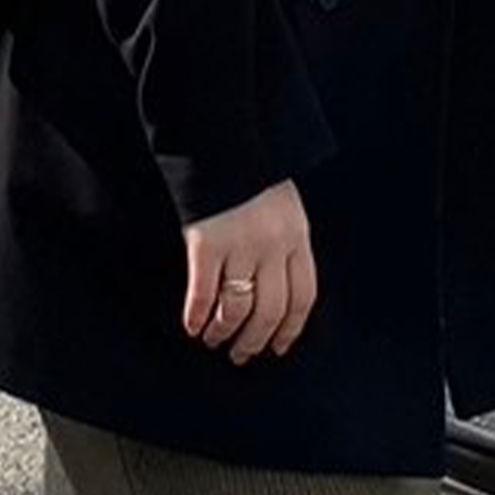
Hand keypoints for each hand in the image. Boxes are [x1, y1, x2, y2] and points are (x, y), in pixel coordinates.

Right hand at [183, 179, 316, 363]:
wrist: (220, 139)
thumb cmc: (251, 174)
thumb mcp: (285, 208)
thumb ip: (285, 246)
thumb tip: (275, 292)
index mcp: (298, 237)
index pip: (303, 298)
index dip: (289, 329)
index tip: (278, 347)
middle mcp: (274, 246)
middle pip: (270, 310)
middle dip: (255, 340)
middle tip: (242, 355)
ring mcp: (240, 245)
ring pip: (237, 308)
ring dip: (224, 331)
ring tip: (214, 340)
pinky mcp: (206, 242)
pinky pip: (203, 291)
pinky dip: (196, 314)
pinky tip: (192, 326)